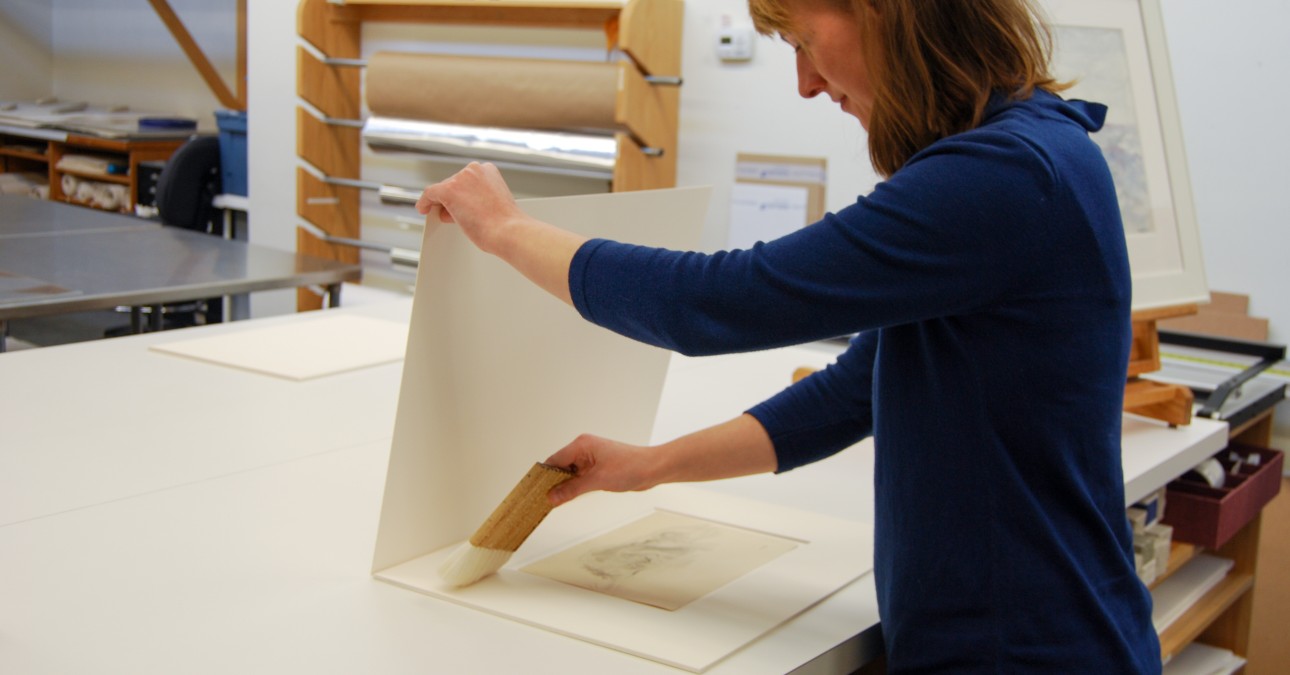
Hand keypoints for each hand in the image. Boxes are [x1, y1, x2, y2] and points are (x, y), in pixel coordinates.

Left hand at [416, 162, 530, 254]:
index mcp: (489, 170)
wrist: (508, 231)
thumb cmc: (506, 223)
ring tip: (451, 217)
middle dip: (453, 198)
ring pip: (443, 190)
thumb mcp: (495, 203)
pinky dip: (425, 202)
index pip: (467, 179)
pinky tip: (423, 209)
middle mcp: (474, 170)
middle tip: (456, 214)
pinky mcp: (448, 190)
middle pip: (454, 183)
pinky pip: (429, 194)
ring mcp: (461, 179)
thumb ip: (479, 198)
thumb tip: (460, 205)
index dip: (463, 192)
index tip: (462, 201)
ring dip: (444, 203)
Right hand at [544, 434, 664, 506]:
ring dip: (564, 485)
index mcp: (582, 445)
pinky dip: (574, 486)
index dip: (544, 475)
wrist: (652, 468)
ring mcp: (591, 458)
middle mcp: (584, 449)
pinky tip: (568, 497)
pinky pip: (579, 476)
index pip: (554, 460)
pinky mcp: (598, 467)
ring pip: (570, 473)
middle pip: (560, 466)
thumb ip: (572, 489)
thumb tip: (552, 497)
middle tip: (542, 499)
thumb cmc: (630, 467)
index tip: (534, 489)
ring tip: (552, 500)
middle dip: (552, 482)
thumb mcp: (597, 481)